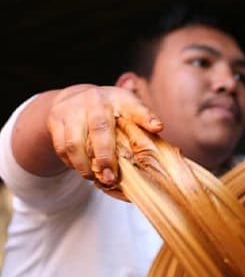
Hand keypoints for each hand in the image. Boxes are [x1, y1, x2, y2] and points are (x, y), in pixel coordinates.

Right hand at [45, 85, 162, 188]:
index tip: (157, 128)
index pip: (135, 106)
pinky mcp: (55, 120)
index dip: (146, 117)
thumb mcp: (129, 110)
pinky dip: (71, 163)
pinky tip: (82, 170)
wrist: (74, 98)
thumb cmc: (110, 111)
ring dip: (84, 165)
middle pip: (100, 130)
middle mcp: (95, 101)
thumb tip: (158, 131)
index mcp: (119, 99)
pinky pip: (61, 147)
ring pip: (74, 142)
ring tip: (95, 178)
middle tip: (111, 178)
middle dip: (106, 158)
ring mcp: (72, 109)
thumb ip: (142, 122)